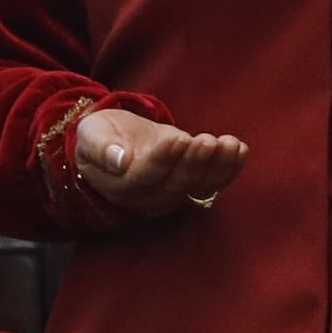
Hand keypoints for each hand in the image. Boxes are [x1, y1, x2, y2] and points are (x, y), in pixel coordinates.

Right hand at [72, 106, 247, 217]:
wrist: (116, 142)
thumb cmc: (101, 136)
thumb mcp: (91, 135)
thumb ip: (101, 147)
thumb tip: (119, 160)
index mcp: (121, 186)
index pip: (145, 176)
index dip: (163, 159)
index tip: (177, 138)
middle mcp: (149, 197)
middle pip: (176, 184)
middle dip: (194, 162)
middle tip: (206, 140)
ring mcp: (173, 195)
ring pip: (198, 186)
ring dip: (218, 166)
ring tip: (229, 144)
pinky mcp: (191, 186)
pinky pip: (213, 183)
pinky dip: (229, 168)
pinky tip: (240, 149)